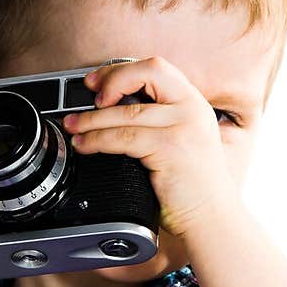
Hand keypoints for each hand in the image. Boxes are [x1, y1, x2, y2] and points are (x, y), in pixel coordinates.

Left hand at [61, 55, 241, 239]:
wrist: (211, 219)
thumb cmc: (193, 187)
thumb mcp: (181, 141)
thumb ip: (158, 121)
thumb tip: (110, 109)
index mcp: (193, 103)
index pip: (156, 67)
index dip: (121, 71)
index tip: (97, 83)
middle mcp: (191, 108)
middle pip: (147, 73)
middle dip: (110, 81)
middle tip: (88, 101)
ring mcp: (182, 127)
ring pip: (127, 111)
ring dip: (92, 119)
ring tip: (74, 128)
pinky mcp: (170, 148)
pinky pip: (123, 138)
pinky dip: (97, 140)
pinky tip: (85, 145)